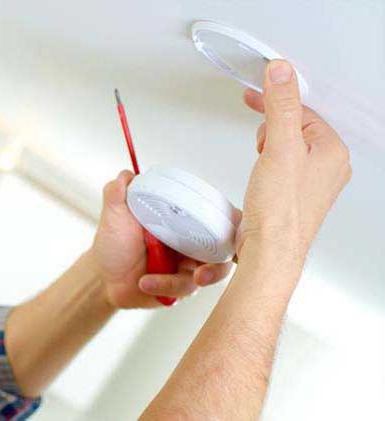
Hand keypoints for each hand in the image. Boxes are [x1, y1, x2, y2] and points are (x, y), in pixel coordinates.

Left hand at [89, 170, 231, 308]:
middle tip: (200, 274)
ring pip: (205, 275)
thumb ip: (117, 193)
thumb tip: (126, 175)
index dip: (234, 224)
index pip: (219, 217)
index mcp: (184, 220)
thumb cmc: (113, 244)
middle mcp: (193, 242)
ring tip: (147, 280)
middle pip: (224, 252)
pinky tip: (144, 282)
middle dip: (217, 266)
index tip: (231, 231)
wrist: (103, 276)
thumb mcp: (113, 216)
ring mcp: (189, 266)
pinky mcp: (182, 287)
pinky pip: (185, 290)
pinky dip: (165, 286)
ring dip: (178, 281)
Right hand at [237, 60, 351, 263]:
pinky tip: (261, 177)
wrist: (269, 250)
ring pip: (287, 146)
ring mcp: (312, 182)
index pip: (303, 110)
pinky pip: (283, 165)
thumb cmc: (281, 210)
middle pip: (295, 126)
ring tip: (261, 164)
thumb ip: (281, 106)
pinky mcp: (295, 194)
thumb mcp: (278, 147)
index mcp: (333, 151)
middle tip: (262, 144)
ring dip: (268, 148)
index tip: (256, 93)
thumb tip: (282, 73)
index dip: (277, 101)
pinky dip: (267, 164)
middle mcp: (328, 166)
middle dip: (271, 129)